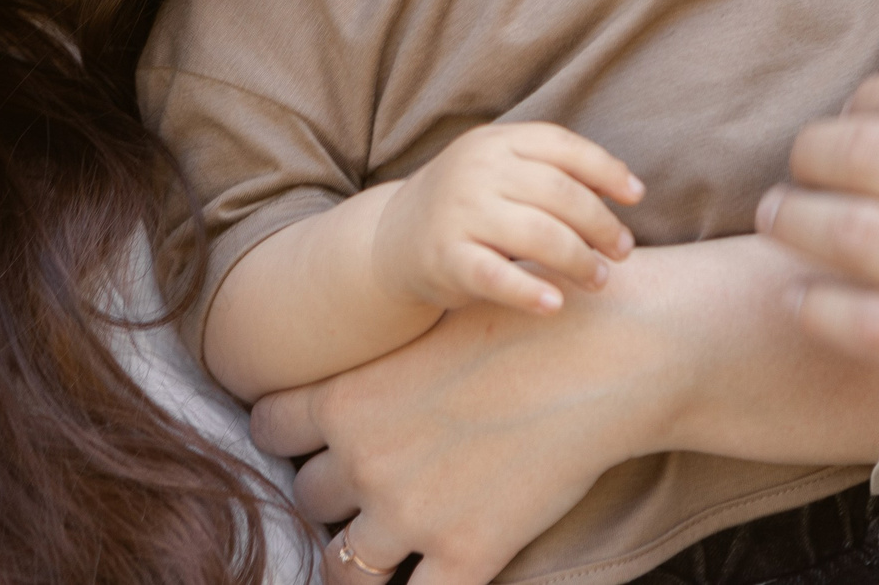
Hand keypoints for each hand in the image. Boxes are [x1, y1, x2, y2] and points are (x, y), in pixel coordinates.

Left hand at [252, 235, 878, 584]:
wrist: (609, 353)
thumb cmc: (534, 318)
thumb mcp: (439, 323)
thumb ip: (390, 359)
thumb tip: (371, 372)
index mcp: (350, 396)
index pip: (269, 427)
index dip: (288, 433)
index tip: (313, 434)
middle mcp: (365, 460)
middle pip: (307, 496)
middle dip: (334, 490)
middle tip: (373, 476)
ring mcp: (411, 515)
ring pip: (343, 562)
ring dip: (364, 549)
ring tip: (396, 532)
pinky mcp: (467, 553)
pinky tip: (441, 566)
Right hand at [375, 122, 642, 314]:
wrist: (394, 238)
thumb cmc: (472, 203)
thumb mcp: (505, 171)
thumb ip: (555, 171)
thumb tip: (627, 186)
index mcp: (497, 141)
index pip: (562, 146)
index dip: (606, 169)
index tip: (636, 196)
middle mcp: (477, 170)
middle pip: (558, 192)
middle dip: (600, 223)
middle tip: (622, 251)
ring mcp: (459, 212)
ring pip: (536, 234)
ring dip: (578, 260)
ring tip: (599, 279)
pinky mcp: (445, 257)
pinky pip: (495, 275)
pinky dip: (528, 291)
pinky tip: (554, 305)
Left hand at [758, 65, 878, 483]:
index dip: (868, 96)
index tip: (855, 116)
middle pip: (867, 151)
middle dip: (814, 149)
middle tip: (800, 162)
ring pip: (850, 232)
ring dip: (794, 217)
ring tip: (777, 215)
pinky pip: (863, 322)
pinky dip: (816, 301)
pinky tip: (801, 293)